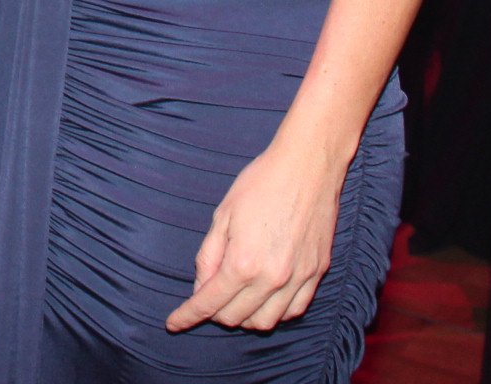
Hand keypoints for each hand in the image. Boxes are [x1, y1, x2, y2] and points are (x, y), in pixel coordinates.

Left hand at [167, 136, 347, 333]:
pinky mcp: (317, 273)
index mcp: (243, 263)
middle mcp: (272, 278)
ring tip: (234, 298)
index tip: (174, 323)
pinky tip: (264, 298)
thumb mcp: (222, 216)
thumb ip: (209, 257)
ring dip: (244, 317)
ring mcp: (298, 279)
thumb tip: (200, 288)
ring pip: (265, 322)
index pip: (209, 304)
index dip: (187, 316)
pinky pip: (294, 311)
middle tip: (207, 297)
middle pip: (236, 317)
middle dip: (214, 313)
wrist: (307, 167)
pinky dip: (274, 312)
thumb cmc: (261, 184)